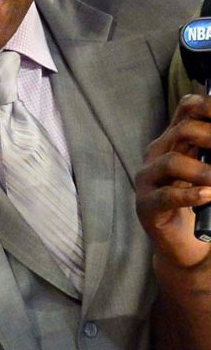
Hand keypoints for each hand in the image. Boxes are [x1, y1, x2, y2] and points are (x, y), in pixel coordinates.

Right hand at [136, 93, 210, 269]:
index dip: (206, 105)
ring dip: (203, 171)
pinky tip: (208, 196)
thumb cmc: (199, 203)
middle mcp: (157, 154)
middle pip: (182, 131)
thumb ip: (210, 151)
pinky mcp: (147, 206)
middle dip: (210, 136)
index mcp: (173, 141)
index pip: (186, 110)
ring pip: (172, 162)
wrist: (183, 245)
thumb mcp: (207, 172)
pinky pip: (166, 196)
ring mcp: (148, 180)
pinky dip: (189, 195)